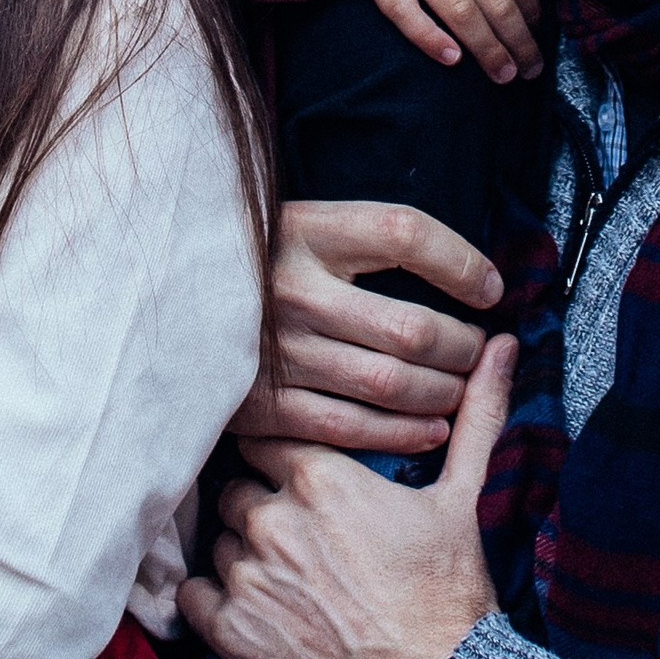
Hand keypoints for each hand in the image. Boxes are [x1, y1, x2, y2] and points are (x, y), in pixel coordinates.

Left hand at [180, 333, 515, 658]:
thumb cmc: (452, 596)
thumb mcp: (466, 498)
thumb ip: (476, 412)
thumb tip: (503, 342)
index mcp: (319, 474)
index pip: (267, 432)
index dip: (280, 452)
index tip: (294, 471)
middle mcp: (273, 517)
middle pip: (238, 486)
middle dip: (261, 503)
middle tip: (296, 531)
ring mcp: (248, 576)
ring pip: (218, 539)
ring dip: (241, 552)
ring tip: (283, 574)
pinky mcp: (232, 632)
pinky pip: (190, 595)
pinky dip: (210, 599)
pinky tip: (248, 606)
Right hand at [235, 200, 499, 454]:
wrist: (169, 300)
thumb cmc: (260, 263)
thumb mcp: (304, 225)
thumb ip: (367, 239)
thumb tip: (471, 272)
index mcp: (305, 230)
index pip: (403, 233)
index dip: (459, 262)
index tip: (490, 287)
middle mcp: (292, 288)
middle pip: (409, 327)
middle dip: (461, 346)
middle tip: (477, 350)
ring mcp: (277, 350)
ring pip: (390, 384)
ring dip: (443, 394)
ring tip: (459, 389)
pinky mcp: (261, 403)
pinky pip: (351, 427)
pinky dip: (403, 433)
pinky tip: (431, 428)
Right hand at [358, 0, 541, 80]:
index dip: (532, 10)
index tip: (536, 32)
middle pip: (495, 1)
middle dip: (519, 41)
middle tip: (529, 69)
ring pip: (460, 12)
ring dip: (487, 50)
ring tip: (502, 74)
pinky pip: (405, 13)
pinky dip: (429, 37)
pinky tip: (452, 59)